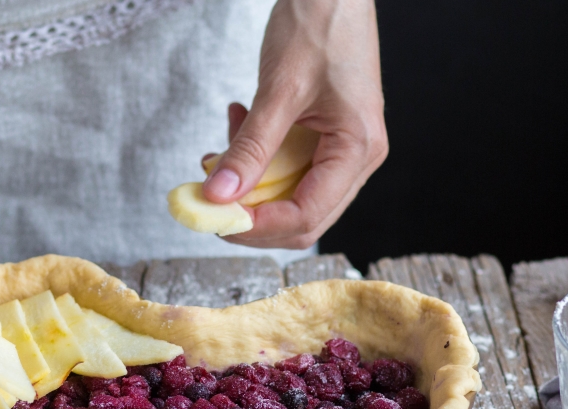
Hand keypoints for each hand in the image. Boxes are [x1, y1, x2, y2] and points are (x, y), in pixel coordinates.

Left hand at [202, 0, 387, 249]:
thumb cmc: (320, 23)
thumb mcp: (279, 89)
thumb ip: (250, 148)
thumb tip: (219, 195)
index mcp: (358, 149)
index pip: (307, 216)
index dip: (259, 226)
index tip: (216, 219)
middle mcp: (357, 156)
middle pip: (302, 217)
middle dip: (252, 213)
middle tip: (209, 200)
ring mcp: (341, 148)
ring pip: (289, 194)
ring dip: (249, 184)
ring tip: (218, 152)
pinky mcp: (324, 136)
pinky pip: (286, 166)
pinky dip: (256, 158)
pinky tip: (236, 122)